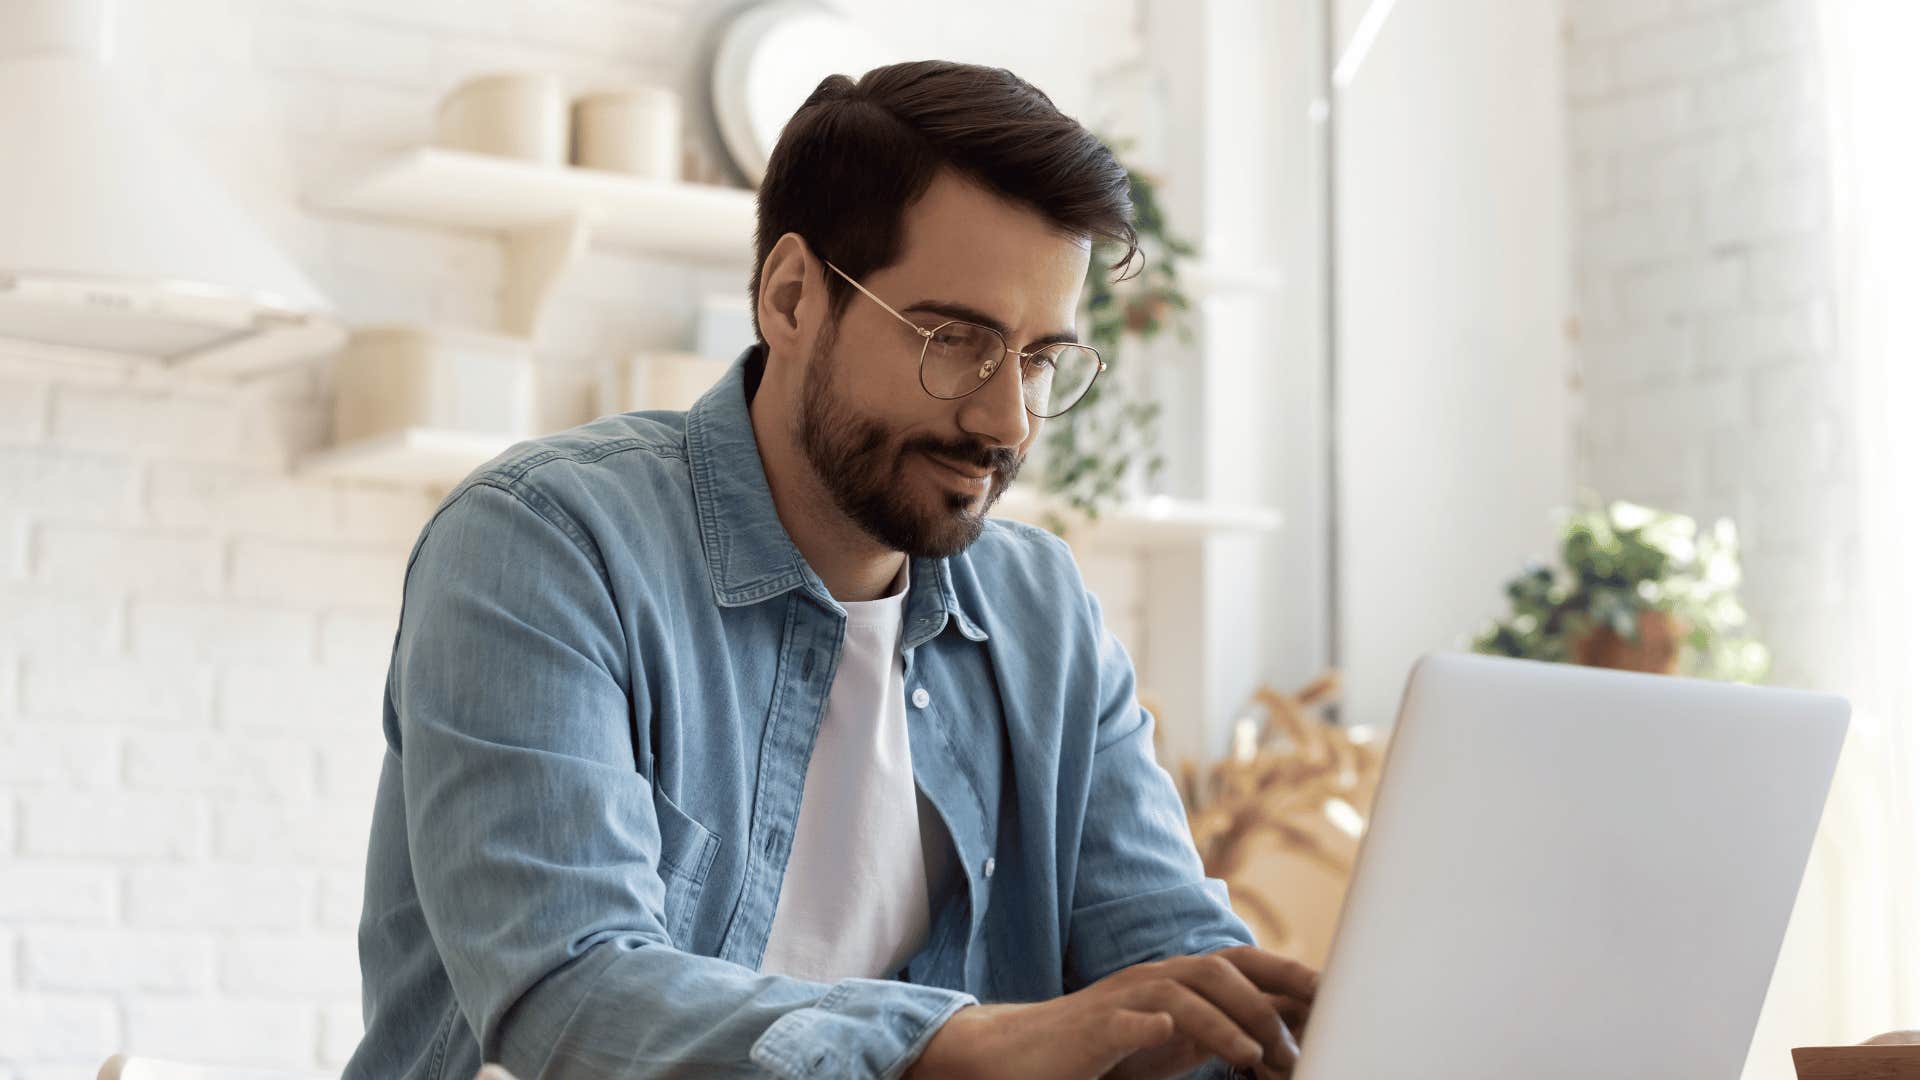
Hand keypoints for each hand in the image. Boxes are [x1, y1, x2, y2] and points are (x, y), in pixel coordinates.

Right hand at [905, 946, 1317, 1079]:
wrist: (1022, 1053)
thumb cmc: (1102, 1050)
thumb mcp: (1171, 1039)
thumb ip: (1216, 1029)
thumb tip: (1277, 1035)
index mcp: (1176, 980)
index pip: (1241, 964)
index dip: (1288, 973)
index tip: (1334, 995)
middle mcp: (1154, 978)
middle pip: (1220, 968)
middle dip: (1267, 996)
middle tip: (1302, 1037)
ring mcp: (1123, 1000)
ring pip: (1182, 991)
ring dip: (1226, 1022)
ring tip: (1256, 1056)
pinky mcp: (1095, 1028)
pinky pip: (1128, 1021)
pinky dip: (1155, 1025)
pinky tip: (1175, 1038)